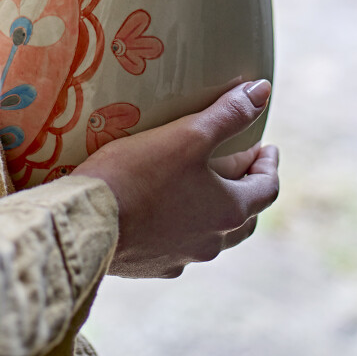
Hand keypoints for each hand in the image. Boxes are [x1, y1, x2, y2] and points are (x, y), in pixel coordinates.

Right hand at [77, 80, 278, 278]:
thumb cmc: (139, 174)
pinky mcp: (151, 265)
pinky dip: (181, 226)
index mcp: (228, 211)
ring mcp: (181, 258)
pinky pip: (177, 245)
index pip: (267, 188)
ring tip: (202, 186)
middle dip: (246, 188)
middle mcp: (211, 242)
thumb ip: (227, 114)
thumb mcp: (187, 134)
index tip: (266, 147)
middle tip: (240, 163)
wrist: (87, 222)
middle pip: (244, 217)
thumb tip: (262, 90)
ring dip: (214, 209)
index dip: (269, 164)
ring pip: (211, 234)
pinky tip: (164, 212)